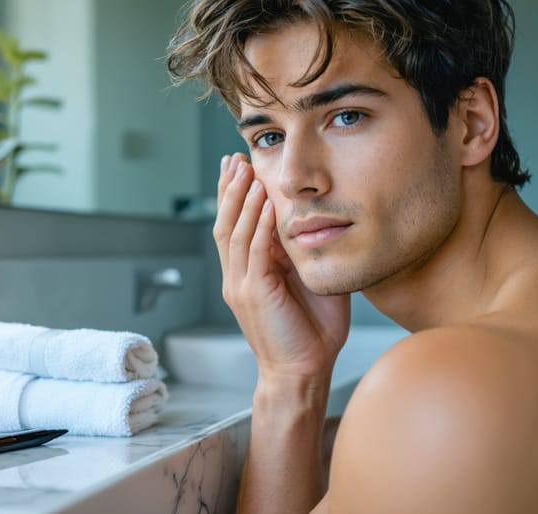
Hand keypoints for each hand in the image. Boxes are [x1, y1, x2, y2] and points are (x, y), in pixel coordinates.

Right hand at [214, 153, 349, 379]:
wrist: (303, 371)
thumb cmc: (311, 331)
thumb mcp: (307, 281)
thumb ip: (302, 254)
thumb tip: (313, 223)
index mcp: (247, 273)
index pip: (233, 226)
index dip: (234, 196)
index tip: (240, 167)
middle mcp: (237, 276)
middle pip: (225, 223)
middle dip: (229, 189)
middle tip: (234, 159)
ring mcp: (241, 285)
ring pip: (234, 233)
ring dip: (241, 201)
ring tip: (247, 172)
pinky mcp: (253, 294)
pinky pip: (253, 253)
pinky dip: (258, 226)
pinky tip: (266, 204)